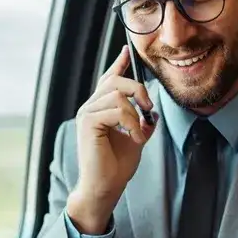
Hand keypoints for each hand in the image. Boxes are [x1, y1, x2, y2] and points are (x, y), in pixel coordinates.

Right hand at [67, 45, 157, 233]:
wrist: (105, 187)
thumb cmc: (116, 166)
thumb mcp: (136, 137)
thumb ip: (141, 120)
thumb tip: (151, 110)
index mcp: (99, 109)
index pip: (108, 79)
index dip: (118, 63)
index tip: (127, 49)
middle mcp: (89, 108)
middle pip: (114, 81)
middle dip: (137, 89)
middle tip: (148, 107)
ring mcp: (86, 114)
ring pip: (117, 95)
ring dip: (135, 114)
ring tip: (139, 134)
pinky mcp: (88, 123)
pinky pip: (116, 110)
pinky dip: (131, 123)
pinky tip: (134, 138)